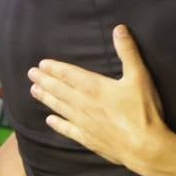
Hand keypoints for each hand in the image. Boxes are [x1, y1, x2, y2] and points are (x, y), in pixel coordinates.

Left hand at [29, 26, 169, 175]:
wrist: (144, 146)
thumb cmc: (143, 110)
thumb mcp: (139, 76)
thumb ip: (128, 52)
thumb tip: (119, 29)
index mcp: (95, 87)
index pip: (69, 74)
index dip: (55, 68)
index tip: (42, 64)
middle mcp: (84, 104)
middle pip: (60, 90)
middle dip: (45, 80)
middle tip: (31, 74)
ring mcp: (84, 123)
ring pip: (59, 107)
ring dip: (46, 98)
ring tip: (34, 91)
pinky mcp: (87, 139)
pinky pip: (67, 130)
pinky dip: (57, 124)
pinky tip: (49, 121)